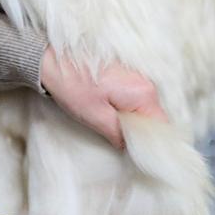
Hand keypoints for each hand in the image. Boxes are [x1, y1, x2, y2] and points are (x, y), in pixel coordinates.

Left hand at [39, 48, 167, 149]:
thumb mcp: (96, 117)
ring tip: (111, 128)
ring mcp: (136, 77)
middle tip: (121, 144)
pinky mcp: (126, 77)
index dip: (151, 143)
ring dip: (131, 123)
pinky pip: (134, 100)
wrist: (52, 60)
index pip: (161, 127)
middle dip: (140, 134)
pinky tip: (109, 116)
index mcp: (143, 93)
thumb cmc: (72, 86)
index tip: (138, 154)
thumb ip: (119, 135)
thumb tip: (131, 148)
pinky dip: (126, 112)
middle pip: (154, 118)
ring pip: (144, 110)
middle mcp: (146, 82)